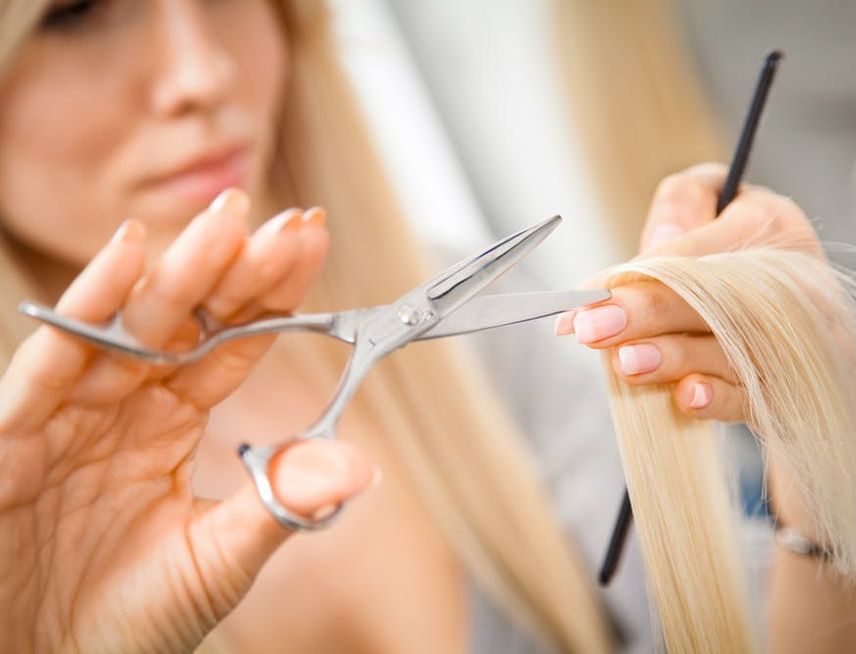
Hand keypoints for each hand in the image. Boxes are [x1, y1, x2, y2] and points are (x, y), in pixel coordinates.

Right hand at [0, 190, 375, 652]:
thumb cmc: (123, 624)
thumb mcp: (216, 562)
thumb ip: (278, 505)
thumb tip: (359, 464)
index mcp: (171, 424)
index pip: (231, 342)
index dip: (272, 296)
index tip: (312, 247)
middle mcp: (125, 406)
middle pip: (188, 319)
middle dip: (236, 267)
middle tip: (288, 220)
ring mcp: (72, 414)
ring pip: (130, 324)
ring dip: (180, 270)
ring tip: (229, 221)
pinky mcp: (16, 435)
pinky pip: (53, 361)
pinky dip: (88, 306)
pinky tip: (129, 253)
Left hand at [556, 163, 821, 420]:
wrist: (798, 295)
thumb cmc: (736, 243)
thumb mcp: (714, 197)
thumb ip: (683, 204)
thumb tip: (661, 239)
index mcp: (768, 227)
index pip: (694, 251)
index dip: (638, 274)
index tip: (586, 296)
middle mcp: (790, 281)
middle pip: (711, 299)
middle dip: (646, 313)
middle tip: (592, 328)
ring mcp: (793, 337)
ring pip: (727, 351)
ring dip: (674, 358)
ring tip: (626, 362)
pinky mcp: (789, 384)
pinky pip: (751, 395)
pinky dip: (718, 398)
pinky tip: (686, 396)